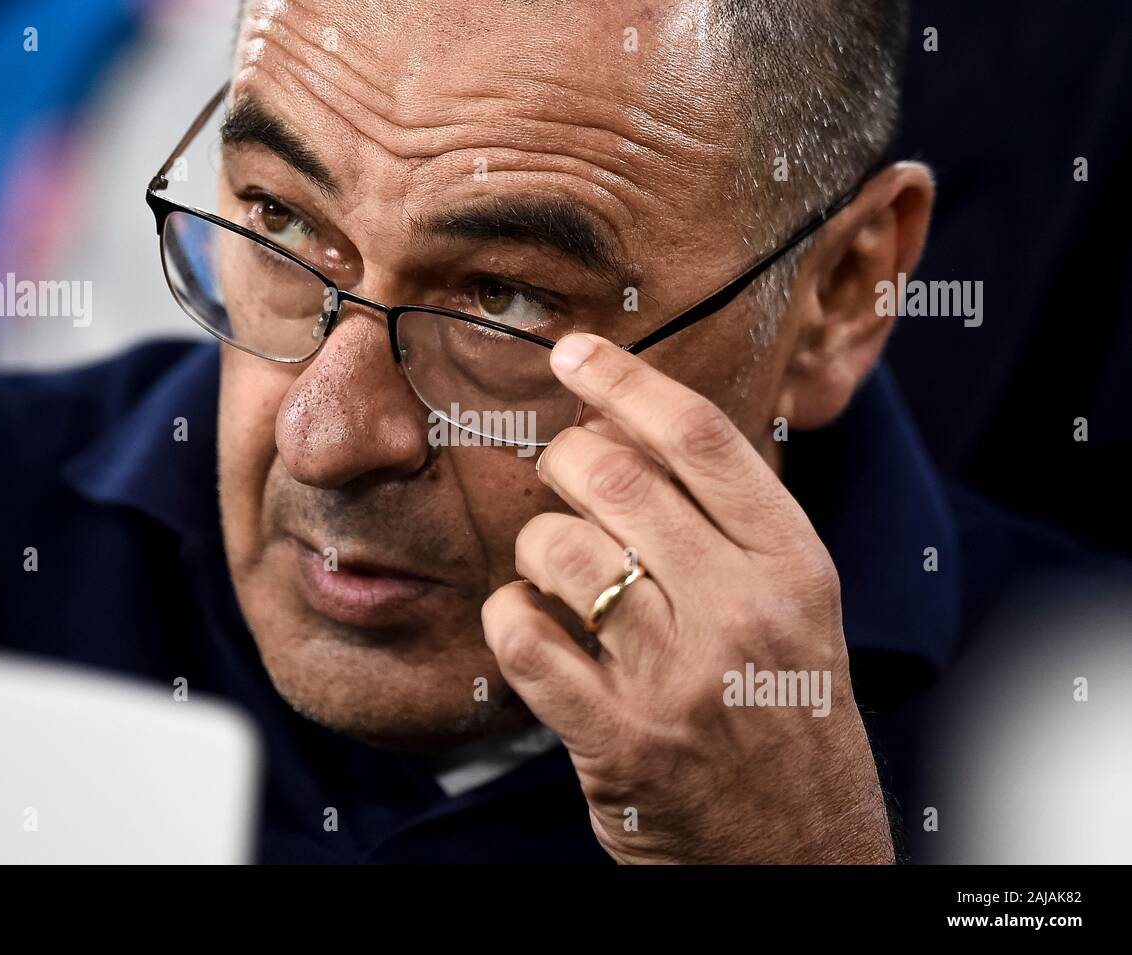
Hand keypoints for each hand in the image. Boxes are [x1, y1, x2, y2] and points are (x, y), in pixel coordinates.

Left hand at [481, 334, 893, 863]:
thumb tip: (630, 426)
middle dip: (563, 462)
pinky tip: (530, 625)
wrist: (802, 851)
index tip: (573, 353)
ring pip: (559, 552)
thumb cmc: (787, 711)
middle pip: (613, 477)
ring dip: (536, 547)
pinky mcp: (618, 741)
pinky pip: (524, 640)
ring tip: (554, 570)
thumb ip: (731, 521)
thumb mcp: (797, 605)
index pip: (698, 437)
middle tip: (560, 477)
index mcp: (793, 565)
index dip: (624, 380)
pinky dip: (509, 617)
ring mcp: (677, 679)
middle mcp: (741, 611)